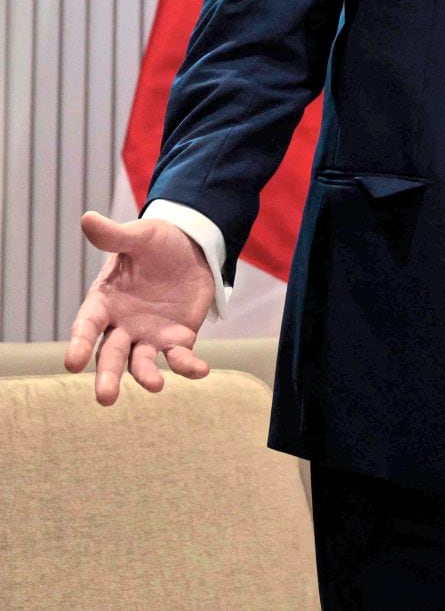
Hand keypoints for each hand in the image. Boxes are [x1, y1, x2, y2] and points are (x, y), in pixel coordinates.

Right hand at [63, 212, 214, 404]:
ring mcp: (149, 335)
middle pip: (110, 355)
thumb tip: (88, 218)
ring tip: (155, 385)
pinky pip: (180, 356)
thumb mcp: (139, 236)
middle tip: (105, 398)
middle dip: (107, 375)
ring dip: (146, 376)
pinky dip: (188, 365)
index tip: (71, 362)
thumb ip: (115, 236)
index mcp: (104, 301)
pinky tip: (200, 369)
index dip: (79, 343)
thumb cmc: (157, 243)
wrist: (191, 248)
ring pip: (142, 362)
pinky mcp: (177, 337)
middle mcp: (122, 325)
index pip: (86, 326)